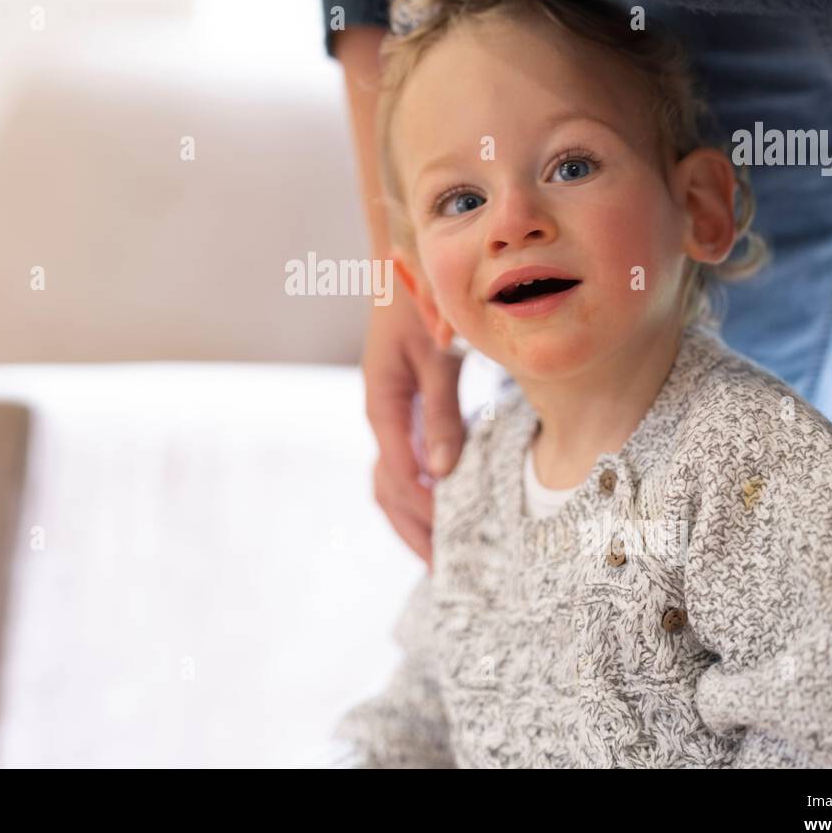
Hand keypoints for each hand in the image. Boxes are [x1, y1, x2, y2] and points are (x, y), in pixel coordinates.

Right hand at [362, 268, 464, 568]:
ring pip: (390, 480)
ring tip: (440, 551)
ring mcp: (388, 412)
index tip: (451, 542)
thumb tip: (443, 473)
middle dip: (412, 530)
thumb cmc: (423, 303)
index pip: (399, 475)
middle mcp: (380, 414)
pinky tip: (443, 506)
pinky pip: (402, 462)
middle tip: (442, 569)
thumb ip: (441, 413)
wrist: (406, 264)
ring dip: (411, 517)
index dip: (424, 512)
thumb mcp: (436, 356)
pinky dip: (417, 492)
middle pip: (386, 489)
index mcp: (382, 404)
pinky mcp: (401, 407)